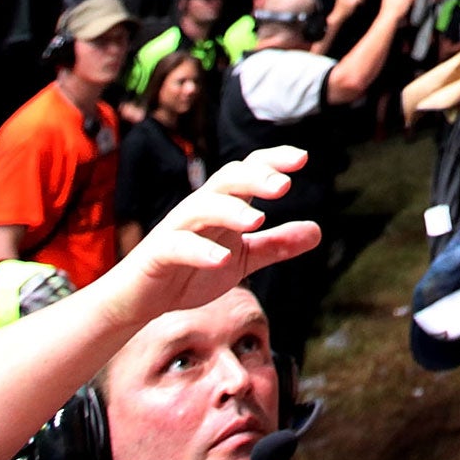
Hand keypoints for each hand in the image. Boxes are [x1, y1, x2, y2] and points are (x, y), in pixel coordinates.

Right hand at [94, 149, 320, 326]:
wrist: (139, 301)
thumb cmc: (190, 272)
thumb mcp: (242, 260)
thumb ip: (276, 245)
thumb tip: (319, 230)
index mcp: (224, 206)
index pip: (249, 170)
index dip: (273, 160)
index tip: (303, 158)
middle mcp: (201, 208)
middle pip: (227, 178)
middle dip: (256, 178)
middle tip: (285, 186)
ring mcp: (176, 229)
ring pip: (202, 206)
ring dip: (230, 210)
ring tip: (257, 221)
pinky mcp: (157, 254)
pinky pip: (176, 246)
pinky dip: (199, 251)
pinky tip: (221, 260)